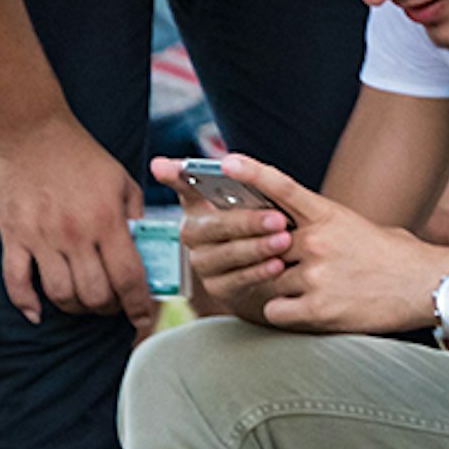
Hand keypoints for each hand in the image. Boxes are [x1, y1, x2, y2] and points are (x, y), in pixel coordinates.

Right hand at [0, 119, 155, 335]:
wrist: (30, 133)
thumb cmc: (81, 156)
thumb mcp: (122, 181)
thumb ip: (135, 217)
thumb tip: (147, 251)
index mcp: (106, 221)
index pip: (129, 277)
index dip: (139, 306)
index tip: (143, 320)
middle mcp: (74, 234)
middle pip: (94, 294)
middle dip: (108, 308)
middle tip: (113, 305)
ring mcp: (40, 237)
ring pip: (59, 294)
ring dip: (74, 307)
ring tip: (84, 302)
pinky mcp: (12, 236)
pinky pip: (15, 281)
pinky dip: (26, 303)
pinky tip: (38, 313)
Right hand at [160, 154, 297, 321]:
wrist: (287, 268)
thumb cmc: (271, 224)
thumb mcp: (266, 201)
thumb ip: (253, 179)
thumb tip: (230, 161)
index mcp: (202, 204)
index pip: (185, 186)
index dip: (174, 176)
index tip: (162, 166)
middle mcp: (195, 232)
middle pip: (212, 226)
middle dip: (246, 222)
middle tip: (278, 219)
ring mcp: (203, 261)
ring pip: (225, 254)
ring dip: (256, 247)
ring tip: (284, 240)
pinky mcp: (217, 287)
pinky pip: (236, 280)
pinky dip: (258, 271)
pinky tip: (277, 264)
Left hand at [177, 152, 448, 338]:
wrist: (430, 287)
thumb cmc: (398, 257)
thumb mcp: (359, 228)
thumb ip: (321, 228)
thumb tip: (287, 236)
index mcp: (330, 216)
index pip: (284, 190)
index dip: (253, 173)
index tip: (227, 162)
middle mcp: (318, 242)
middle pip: (269, 247)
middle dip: (280, 258)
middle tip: (309, 266)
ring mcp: (316, 275)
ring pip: (271, 280)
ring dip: (288, 288)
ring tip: (324, 290)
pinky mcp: (318, 308)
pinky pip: (276, 310)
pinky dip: (286, 312)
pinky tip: (312, 309)